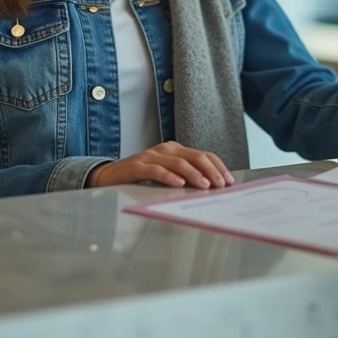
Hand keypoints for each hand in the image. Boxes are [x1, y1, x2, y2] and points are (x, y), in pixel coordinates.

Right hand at [88, 142, 234, 189]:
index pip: (203, 155)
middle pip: (195, 156)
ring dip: (194, 174)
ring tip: (205, 185)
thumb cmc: (141, 178)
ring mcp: (151, 156)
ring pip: (179, 162)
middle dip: (211, 170)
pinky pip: (156, 170)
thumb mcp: (167, 174)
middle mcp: (166, 149)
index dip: (218, 166)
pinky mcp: (137, 166)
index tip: (229, 180)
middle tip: (221, 185)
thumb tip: (211, 187)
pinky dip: (169, 177)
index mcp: (176, 150)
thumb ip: (185, 176)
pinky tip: (178, 185)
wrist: (108, 176)